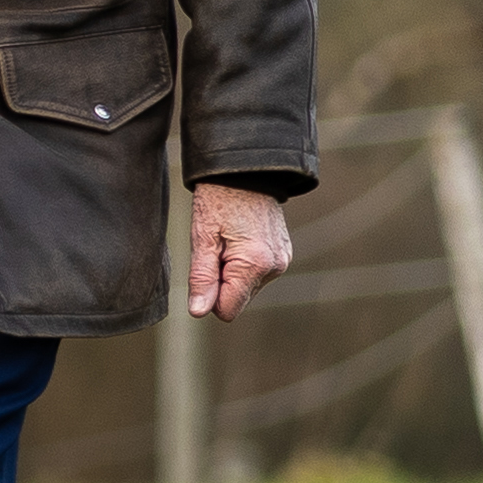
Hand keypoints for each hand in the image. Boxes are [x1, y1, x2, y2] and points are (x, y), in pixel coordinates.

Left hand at [191, 181, 292, 317]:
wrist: (245, 170)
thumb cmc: (218, 199)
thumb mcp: (202, 237)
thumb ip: (202, 278)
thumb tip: (198, 311)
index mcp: (254, 265)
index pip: (227, 310)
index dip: (209, 295)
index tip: (205, 266)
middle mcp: (274, 267)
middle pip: (238, 299)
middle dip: (221, 281)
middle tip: (215, 247)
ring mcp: (282, 261)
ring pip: (247, 287)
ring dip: (232, 271)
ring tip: (227, 239)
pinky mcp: (283, 254)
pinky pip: (257, 273)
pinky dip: (244, 263)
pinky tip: (239, 237)